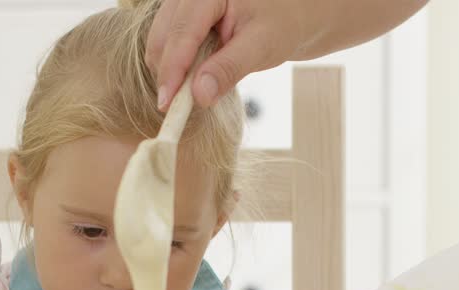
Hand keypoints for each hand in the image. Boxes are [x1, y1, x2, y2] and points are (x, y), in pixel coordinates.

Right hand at [145, 0, 426, 109]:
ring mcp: (186, 2)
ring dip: (168, 70)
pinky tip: (186, 83)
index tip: (167, 103)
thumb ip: (228, 69)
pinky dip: (174, 65)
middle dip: (166, 72)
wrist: (297, 11)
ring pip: (161, 39)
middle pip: (163, 35)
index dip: (172, 69)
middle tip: (172, 109)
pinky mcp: (186, 16)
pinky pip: (170, 41)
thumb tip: (198, 97)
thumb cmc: (286, 22)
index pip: (183, 32)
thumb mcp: (262, 46)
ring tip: (181, 99)